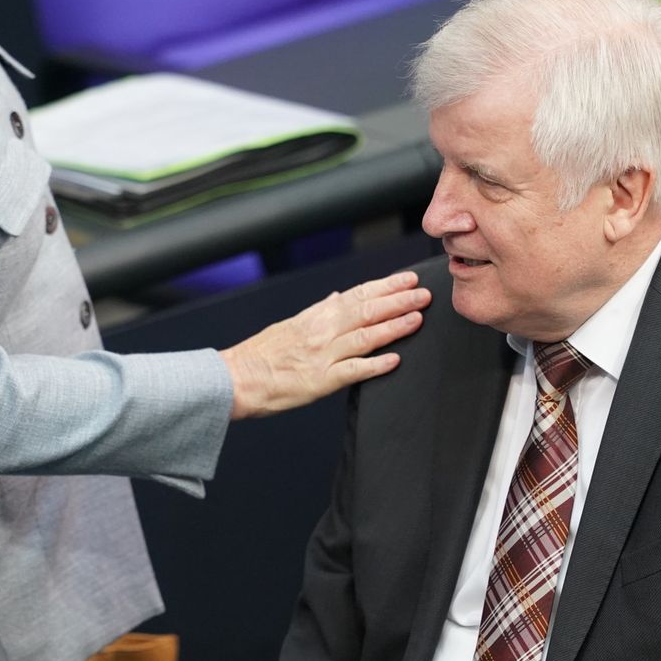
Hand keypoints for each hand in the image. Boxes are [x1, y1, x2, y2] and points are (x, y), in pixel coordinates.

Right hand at [218, 271, 429, 419]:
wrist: (238, 377)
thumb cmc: (261, 354)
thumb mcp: (289, 324)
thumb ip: (318, 311)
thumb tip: (339, 296)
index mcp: (315, 316)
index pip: (357, 295)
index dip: (385, 286)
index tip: (407, 279)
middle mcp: (321, 331)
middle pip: (366, 311)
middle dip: (397, 301)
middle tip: (423, 294)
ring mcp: (322, 355)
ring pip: (364, 336)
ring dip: (393, 327)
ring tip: (417, 319)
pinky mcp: (320, 381)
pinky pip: (352, 370)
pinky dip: (374, 365)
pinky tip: (394, 360)